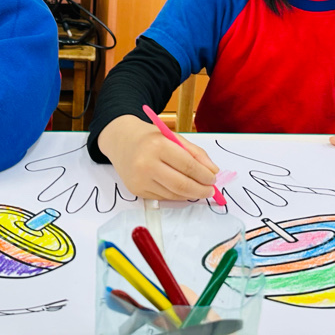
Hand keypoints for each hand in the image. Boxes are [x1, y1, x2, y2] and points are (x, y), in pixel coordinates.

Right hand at [98, 114, 218, 200]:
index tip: (214, 178)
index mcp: (158, 145)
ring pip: (173, 195)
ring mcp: (139, 180)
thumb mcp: (173, 136)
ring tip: (198, 189)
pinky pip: (163, 197)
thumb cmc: (150, 137)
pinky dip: (176, 195)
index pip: (188, 166)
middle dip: (201, 190)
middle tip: (210, 190)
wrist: (120, 141)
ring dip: (190, 194)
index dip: (205, 175)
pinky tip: (180, 189)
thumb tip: (213, 172)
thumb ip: (195, 153)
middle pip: (181, 185)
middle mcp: (146, 164)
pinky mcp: (136, 190)